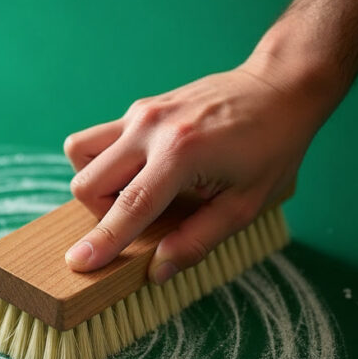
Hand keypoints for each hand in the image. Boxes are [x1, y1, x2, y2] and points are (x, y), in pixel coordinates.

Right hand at [63, 56, 329, 282]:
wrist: (279, 88)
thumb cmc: (272, 147)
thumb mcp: (246, 205)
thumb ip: (198, 240)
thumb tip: (157, 271)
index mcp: (181, 154)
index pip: (129, 206)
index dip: (103, 240)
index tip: (77, 263)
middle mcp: (151, 128)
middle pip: (87, 180)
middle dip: (101, 213)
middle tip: (139, 221)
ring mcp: (142, 113)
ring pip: (81, 152)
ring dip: (95, 182)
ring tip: (134, 194)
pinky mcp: (141, 108)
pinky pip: (101, 138)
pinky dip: (109, 163)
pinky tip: (146, 171)